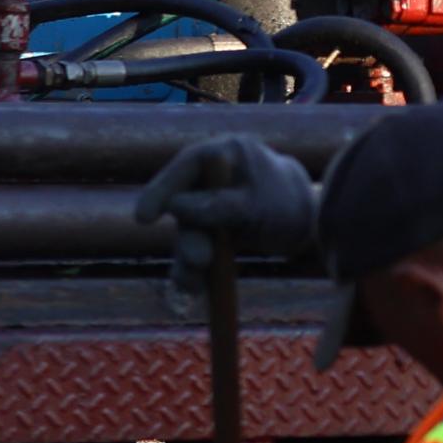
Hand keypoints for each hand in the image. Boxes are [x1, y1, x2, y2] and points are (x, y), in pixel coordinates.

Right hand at [133, 138, 318, 289]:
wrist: (298, 214)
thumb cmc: (282, 198)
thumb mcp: (259, 202)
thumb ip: (222, 204)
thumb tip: (176, 207)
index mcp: (221, 155)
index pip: (185, 167)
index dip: (160, 191)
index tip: (144, 218)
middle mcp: (203, 180)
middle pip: (183, 209)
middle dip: (188, 238)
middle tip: (200, 260)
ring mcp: (199, 205)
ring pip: (186, 235)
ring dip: (188, 261)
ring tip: (193, 285)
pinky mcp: (202, 230)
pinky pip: (190, 251)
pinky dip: (192, 272)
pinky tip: (192, 287)